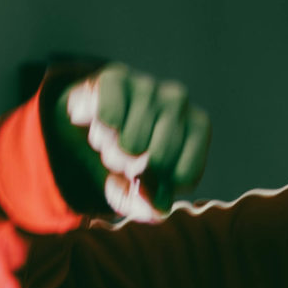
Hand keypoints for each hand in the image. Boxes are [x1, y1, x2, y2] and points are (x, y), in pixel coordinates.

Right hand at [54, 64, 211, 220]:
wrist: (89, 124)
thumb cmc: (126, 158)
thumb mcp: (140, 191)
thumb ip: (149, 206)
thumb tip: (156, 209)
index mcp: (197, 127)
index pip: (185, 174)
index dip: (158, 186)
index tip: (148, 176)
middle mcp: (179, 101)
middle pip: (159, 158)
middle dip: (132, 169)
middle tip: (124, 158)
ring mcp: (149, 85)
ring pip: (130, 140)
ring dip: (111, 151)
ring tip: (110, 140)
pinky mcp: (116, 78)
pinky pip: (109, 117)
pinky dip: (99, 130)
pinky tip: (99, 122)